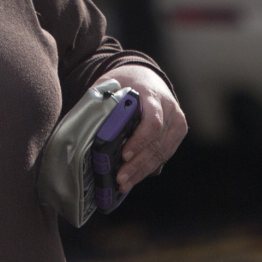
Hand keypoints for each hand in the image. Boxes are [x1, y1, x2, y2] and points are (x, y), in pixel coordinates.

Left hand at [96, 65, 187, 193]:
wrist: (146, 77)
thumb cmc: (126, 83)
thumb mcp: (111, 86)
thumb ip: (103, 103)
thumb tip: (85, 126)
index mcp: (153, 96)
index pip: (152, 123)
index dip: (139, 141)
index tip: (124, 155)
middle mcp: (170, 110)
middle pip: (157, 143)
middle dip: (137, 164)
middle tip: (120, 178)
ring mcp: (176, 123)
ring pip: (162, 153)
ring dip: (142, 171)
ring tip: (124, 184)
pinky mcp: (176, 134)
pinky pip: (164, 155)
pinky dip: (147, 168)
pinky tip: (133, 178)